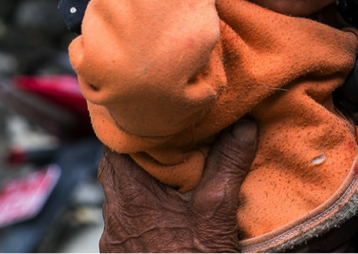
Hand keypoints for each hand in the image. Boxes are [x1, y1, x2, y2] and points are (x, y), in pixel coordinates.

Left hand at [98, 120, 257, 253]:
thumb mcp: (217, 212)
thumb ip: (228, 165)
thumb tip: (243, 127)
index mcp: (132, 200)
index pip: (115, 147)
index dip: (134, 127)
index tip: (158, 116)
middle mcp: (115, 219)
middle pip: (116, 169)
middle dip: (141, 151)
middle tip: (171, 139)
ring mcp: (116, 241)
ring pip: (122, 195)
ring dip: (144, 179)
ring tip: (175, 170)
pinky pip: (128, 219)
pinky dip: (146, 205)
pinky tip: (173, 209)